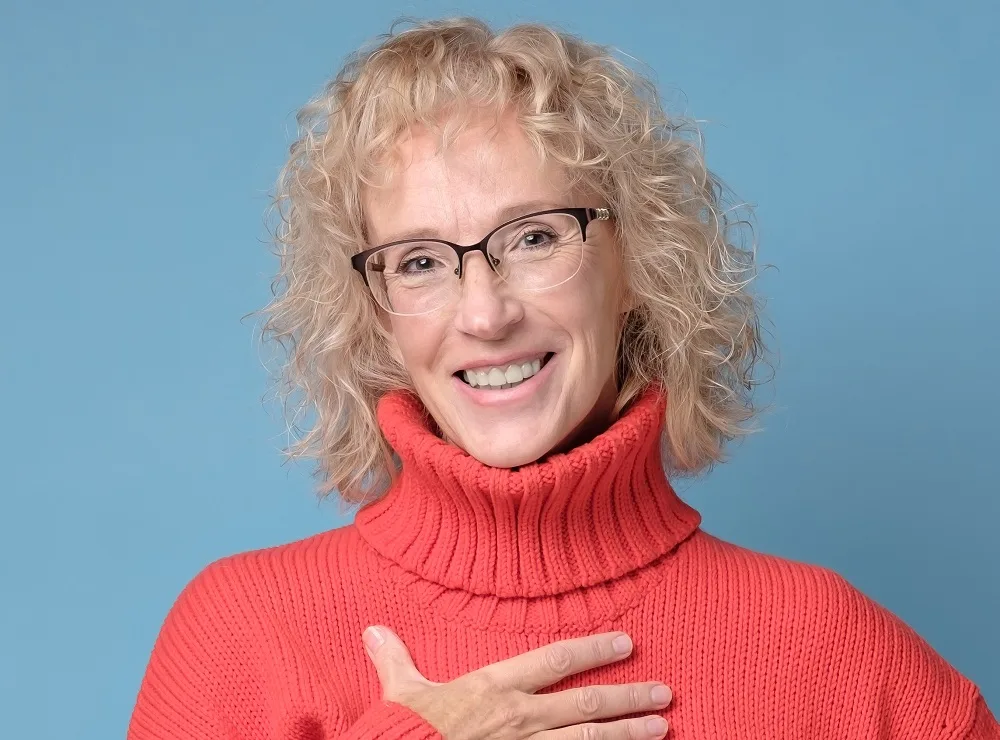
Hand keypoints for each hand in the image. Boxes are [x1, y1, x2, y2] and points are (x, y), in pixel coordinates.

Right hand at [362, 625, 671, 738]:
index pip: (554, 660)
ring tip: (662, 728)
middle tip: (664, 693)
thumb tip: (373, 630)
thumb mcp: (400, 695)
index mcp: (493, 689)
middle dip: (628, 697)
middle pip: (585, 705)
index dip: (592, 650)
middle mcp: (519, 718)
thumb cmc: (405, 734)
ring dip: (628, 735)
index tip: (625, 644)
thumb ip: (395, 660)